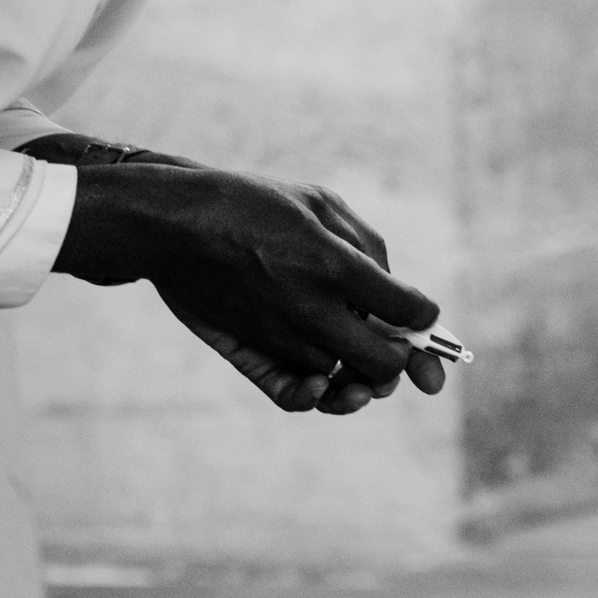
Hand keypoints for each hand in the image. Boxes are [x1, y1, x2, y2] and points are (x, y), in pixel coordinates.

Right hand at [48, 151, 447, 412]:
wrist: (174, 225)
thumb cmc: (250, 203)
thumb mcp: (320, 201)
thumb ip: (366, 246)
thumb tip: (391, 288)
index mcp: (336, 266)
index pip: (409, 311)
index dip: (424, 317)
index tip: (420, 312)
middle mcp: (313, 310)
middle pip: (386, 363)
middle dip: (403, 358)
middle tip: (399, 343)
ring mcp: (282, 337)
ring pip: (344, 378)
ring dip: (357, 369)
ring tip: (357, 348)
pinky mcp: (252, 354)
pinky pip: (295, 396)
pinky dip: (317, 395)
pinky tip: (325, 382)